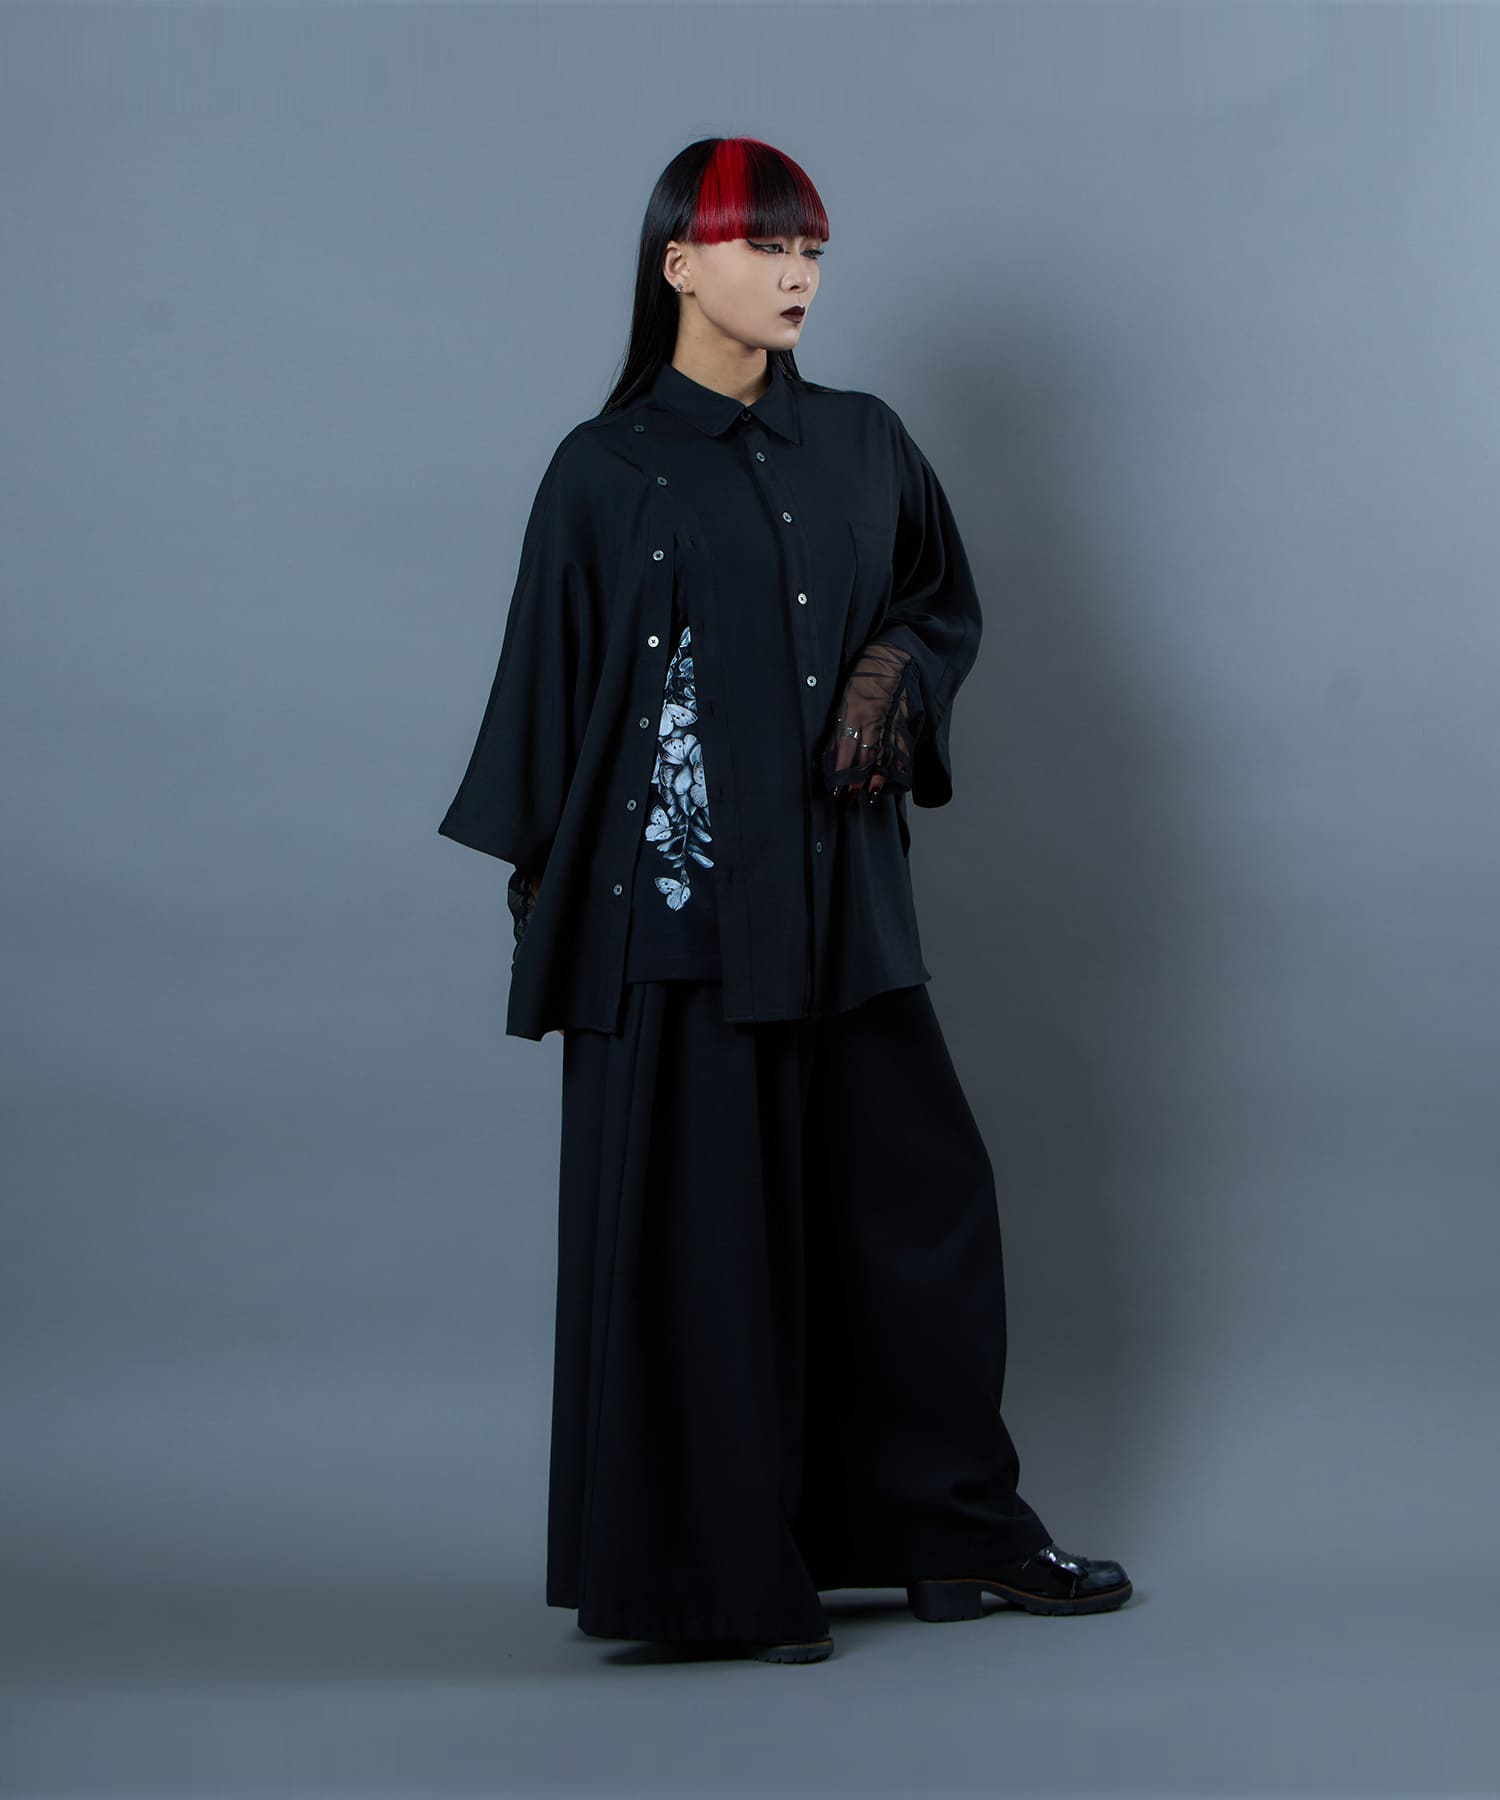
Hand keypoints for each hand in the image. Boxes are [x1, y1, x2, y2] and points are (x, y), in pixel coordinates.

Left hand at [822, 641, 919, 800]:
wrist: (893, 658)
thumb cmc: (864, 676)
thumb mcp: (844, 698)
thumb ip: (838, 726)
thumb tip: (829, 755)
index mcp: (855, 710)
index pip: (846, 745)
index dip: (841, 768)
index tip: (834, 787)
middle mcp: (873, 718)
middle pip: (864, 755)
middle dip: (855, 780)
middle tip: (846, 799)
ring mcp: (891, 722)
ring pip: (883, 755)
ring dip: (875, 778)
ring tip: (869, 796)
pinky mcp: (904, 723)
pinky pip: (902, 749)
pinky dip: (898, 766)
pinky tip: (895, 781)